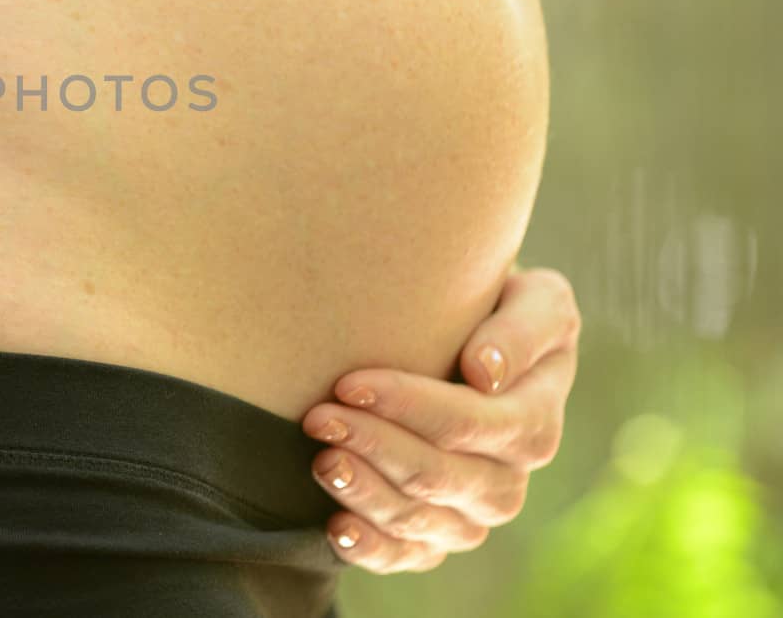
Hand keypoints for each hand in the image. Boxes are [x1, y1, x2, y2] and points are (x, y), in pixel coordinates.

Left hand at [299, 266, 581, 572]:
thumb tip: (485, 374)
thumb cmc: (493, 309)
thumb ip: (523, 327)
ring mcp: (471, 512)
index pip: (477, 425)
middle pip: (442, 476)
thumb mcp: (535, 299)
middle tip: (318, 417)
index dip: (412, 408)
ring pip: (420, 520)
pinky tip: (334, 528)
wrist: (461, 339)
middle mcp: (508, 476)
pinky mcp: (435, 534)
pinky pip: (407, 556)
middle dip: (376, 446)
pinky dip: (371, 549)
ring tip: (321, 459)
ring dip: (366, 493)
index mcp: (536, 418)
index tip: (349, 383)